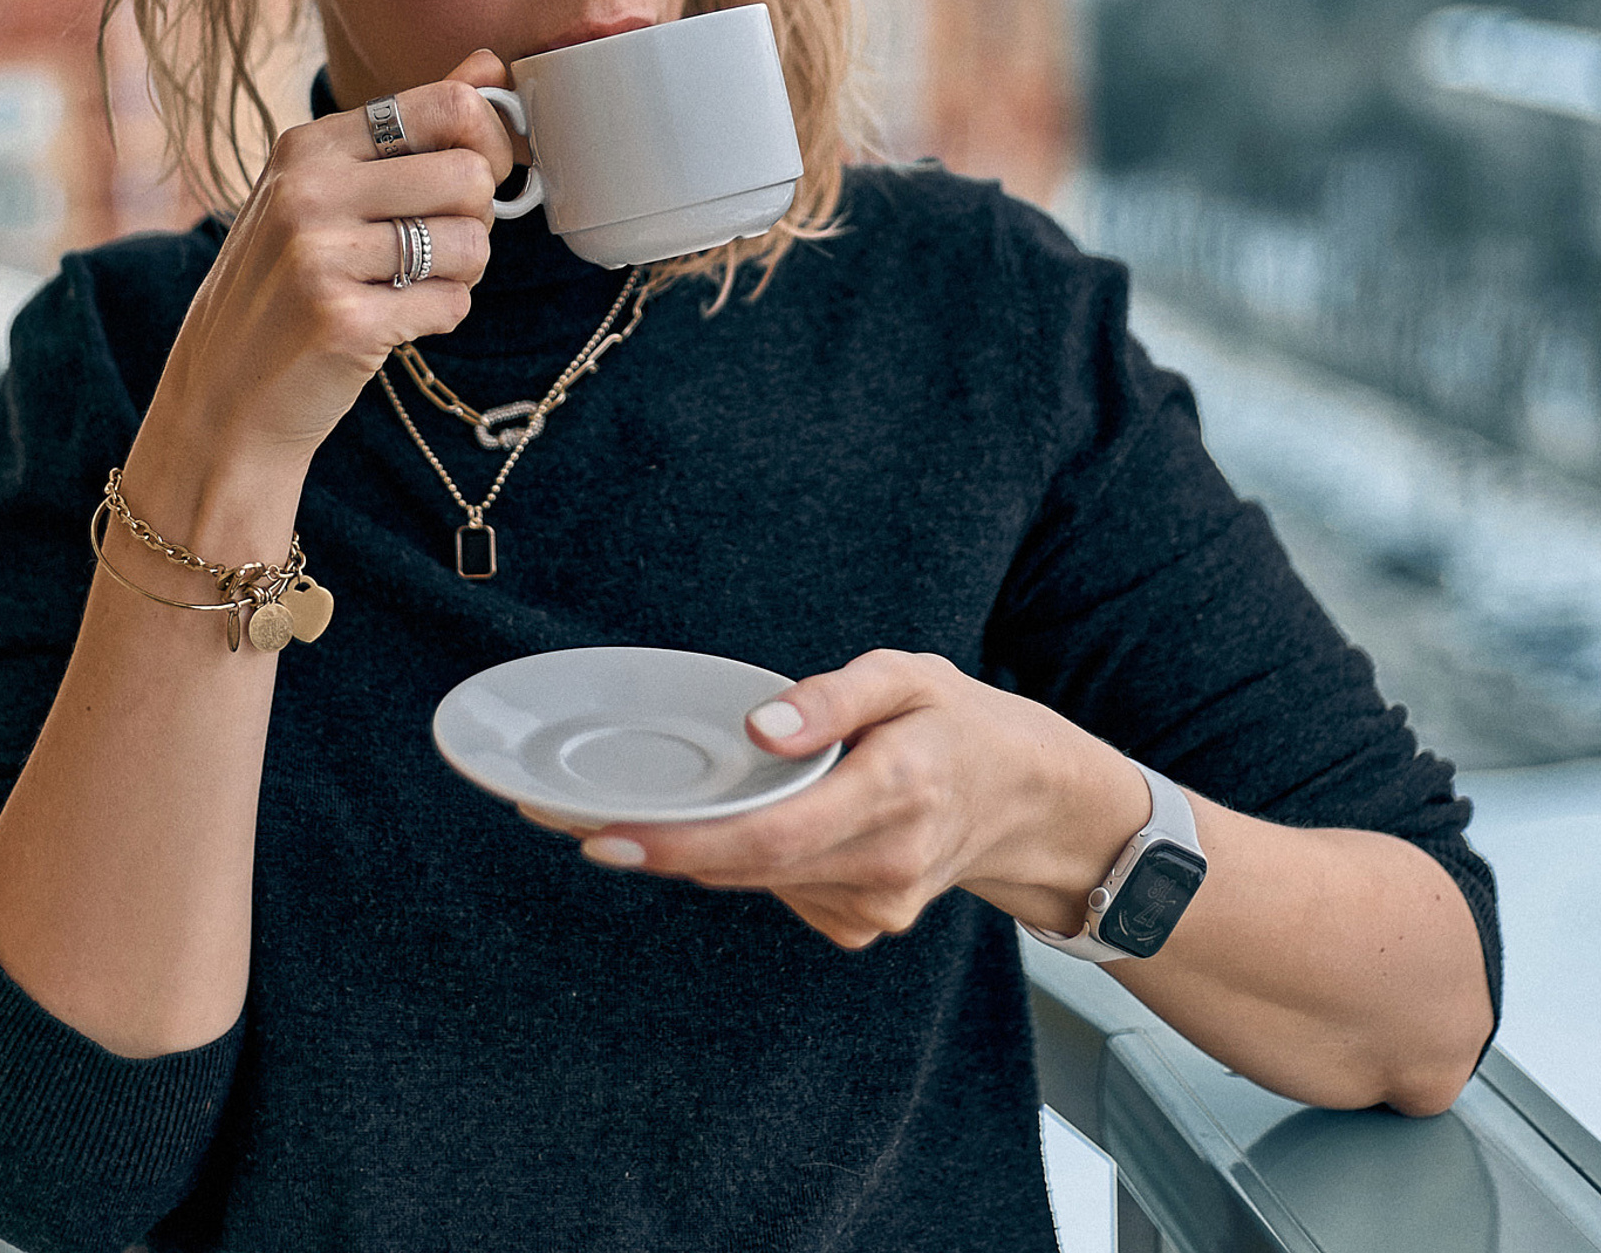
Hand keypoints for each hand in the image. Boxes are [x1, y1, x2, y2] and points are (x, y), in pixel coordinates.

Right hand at [132, 50, 518, 488]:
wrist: (224, 394)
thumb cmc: (287, 283)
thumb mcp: (328, 189)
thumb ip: (412, 126)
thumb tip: (489, 64)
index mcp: (309, 144)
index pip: (449, 105)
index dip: (488, 145)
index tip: (474, 178)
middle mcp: (308, 189)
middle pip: (470, 176)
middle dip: (476, 219)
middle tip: (434, 246)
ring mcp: (319, 255)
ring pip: (471, 244)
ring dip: (460, 274)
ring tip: (405, 285)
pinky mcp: (341, 320)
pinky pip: (452, 304)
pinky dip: (438, 317)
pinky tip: (390, 322)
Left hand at [519, 649, 1148, 948]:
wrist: (1033, 802)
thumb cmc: (961, 722)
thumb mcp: (908, 675)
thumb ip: (834, 697)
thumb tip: (759, 730)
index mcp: (893, 793)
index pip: (768, 836)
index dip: (679, 844)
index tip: (604, 837)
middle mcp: (884, 864)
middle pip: (746, 869)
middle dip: (657, 846)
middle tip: (567, 818)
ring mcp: (878, 908)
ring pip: (758, 883)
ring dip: (697, 851)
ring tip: (643, 809)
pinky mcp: (866, 926)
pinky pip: (783, 892)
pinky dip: (753, 859)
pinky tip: (762, 820)